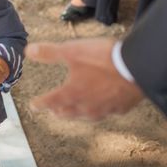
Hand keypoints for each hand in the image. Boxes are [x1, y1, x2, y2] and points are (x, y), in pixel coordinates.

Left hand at [25, 39, 143, 119]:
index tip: (33, 106)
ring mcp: (106, 109)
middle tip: (53, 111)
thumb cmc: (102, 58)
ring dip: (77, 114)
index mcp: (72, 93)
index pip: (51, 101)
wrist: (138, 67)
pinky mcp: (122, 108)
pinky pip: (107, 113)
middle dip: (59, 111)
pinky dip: (99, 111)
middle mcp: (87, 106)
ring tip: (73, 112)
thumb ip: (49, 52)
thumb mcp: (72, 50)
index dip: (40, 103)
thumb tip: (28, 51)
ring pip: (87, 116)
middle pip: (68, 112)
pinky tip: (102, 108)